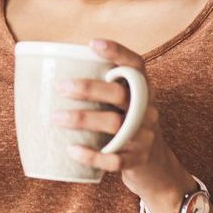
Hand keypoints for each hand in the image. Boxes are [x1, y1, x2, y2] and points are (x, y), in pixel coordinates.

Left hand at [51, 39, 181, 200]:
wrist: (158, 169)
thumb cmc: (130, 129)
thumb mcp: (127, 107)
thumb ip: (105, 91)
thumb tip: (56, 75)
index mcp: (144, 92)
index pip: (137, 65)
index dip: (118, 52)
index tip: (92, 43)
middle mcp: (147, 110)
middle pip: (120, 94)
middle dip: (89, 88)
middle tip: (60, 86)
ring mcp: (145, 136)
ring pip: (114, 124)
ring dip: (82, 119)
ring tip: (54, 118)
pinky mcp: (138, 160)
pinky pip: (115, 159)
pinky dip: (91, 155)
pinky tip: (72, 150)